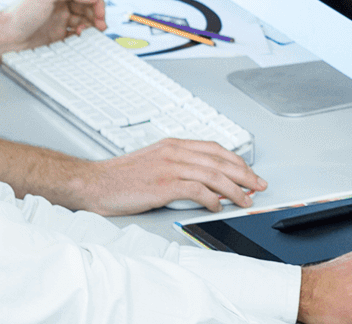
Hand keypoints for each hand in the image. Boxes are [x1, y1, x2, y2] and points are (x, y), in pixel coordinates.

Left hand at [0, 0, 107, 51]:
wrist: (4, 37)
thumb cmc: (20, 13)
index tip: (100, 11)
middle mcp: (58, 2)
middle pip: (86, 5)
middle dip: (97, 14)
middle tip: (101, 25)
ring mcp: (57, 18)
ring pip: (83, 19)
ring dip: (91, 25)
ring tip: (91, 32)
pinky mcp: (56, 34)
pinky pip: (76, 33)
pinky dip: (83, 35)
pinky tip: (81, 37)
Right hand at [63, 138, 268, 213]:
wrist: (93, 182)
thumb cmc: (120, 177)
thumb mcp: (153, 162)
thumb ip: (177, 165)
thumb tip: (204, 180)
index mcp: (173, 145)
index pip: (214, 149)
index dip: (236, 161)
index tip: (249, 172)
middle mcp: (174, 153)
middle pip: (220, 161)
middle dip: (244, 174)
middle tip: (258, 185)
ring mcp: (169, 168)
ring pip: (213, 175)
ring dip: (234, 189)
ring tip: (246, 200)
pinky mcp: (163, 185)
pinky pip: (197, 190)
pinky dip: (212, 198)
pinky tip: (218, 206)